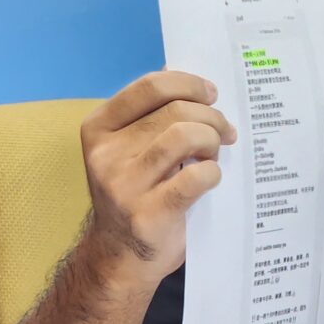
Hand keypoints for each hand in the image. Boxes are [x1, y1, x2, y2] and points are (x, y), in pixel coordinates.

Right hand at [80, 70, 237, 282]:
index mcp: (98, 128)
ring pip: (183, 136)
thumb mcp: (131, 148)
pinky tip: (211, 177)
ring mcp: (123, 185)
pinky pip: (193, 178)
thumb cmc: (136, 193)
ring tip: (216, 151)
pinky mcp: (147, 215)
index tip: (212, 93)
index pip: (149, 87)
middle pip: (173, 111)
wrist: (120, 256)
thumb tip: (177, 67)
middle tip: (224, 130)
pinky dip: (212, 172)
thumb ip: (151, 112)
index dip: (189, 83)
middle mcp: (105, 154)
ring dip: (212, 139)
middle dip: (210, 115)